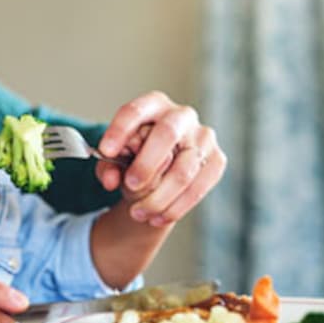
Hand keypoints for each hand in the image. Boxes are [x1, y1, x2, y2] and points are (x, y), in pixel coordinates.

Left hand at [94, 90, 226, 226]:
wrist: (164, 167)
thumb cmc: (136, 155)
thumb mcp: (116, 158)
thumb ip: (107, 165)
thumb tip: (110, 179)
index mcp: (153, 105)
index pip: (135, 111)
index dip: (120, 130)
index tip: (106, 151)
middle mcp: (182, 116)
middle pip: (167, 134)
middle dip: (147, 163)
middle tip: (129, 184)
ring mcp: (203, 137)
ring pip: (185, 169)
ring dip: (159, 197)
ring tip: (138, 213)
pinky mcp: (216, 160)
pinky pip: (199, 187)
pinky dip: (177, 207)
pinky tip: (158, 218)